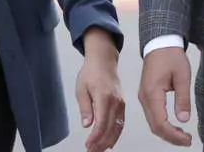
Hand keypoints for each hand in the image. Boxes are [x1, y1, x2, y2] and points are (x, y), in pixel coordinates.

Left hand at [76, 29, 124, 151]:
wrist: (104, 60)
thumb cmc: (91, 72)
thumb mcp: (81, 89)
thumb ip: (85, 108)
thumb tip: (87, 125)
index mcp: (104, 97)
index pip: (101, 123)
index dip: (95, 138)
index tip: (88, 145)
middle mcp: (115, 101)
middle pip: (110, 128)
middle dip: (101, 143)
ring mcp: (121, 103)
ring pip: (117, 127)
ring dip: (108, 141)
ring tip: (99, 150)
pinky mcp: (122, 104)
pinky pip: (121, 122)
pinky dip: (116, 134)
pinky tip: (110, 142)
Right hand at [139, 47, 192, 146]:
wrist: (160, 43)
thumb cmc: (171, 56)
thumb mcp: (182, 76)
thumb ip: (183, 98)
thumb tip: (184, 120)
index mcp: (152, 93)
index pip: (160, 123)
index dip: (173, 135)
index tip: (187, 139)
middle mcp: (144, 98)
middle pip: (155, 126)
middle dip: (171, 137)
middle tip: (187, 141)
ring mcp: (144, 97)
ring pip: (153, 123)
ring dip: (167, 132)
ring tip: (183, 136)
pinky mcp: (146, 96)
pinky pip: (152, 116)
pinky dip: (163, 125)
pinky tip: (175, 126)